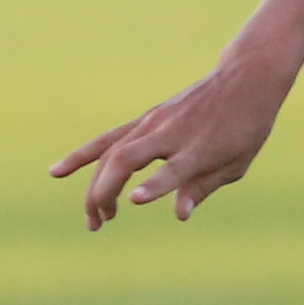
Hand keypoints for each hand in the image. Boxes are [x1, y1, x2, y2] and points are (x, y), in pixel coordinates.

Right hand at [53, 52, 297, 229]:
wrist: (243, 80)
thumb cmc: (246, 128)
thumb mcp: (236, 163)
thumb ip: (204, 187)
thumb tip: (180, 214)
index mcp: (201, 148)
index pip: (173, 169)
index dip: (154, 186)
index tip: (133, 201)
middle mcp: (172, 133)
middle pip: (128, 160)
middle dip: (106, 192)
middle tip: (100, 224)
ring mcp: (154, 123)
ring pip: (112, 152)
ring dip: (95, 186)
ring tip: (93, 219)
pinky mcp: (145, 120)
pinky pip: (108, 139)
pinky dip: (83, 156)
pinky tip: (57, 172)